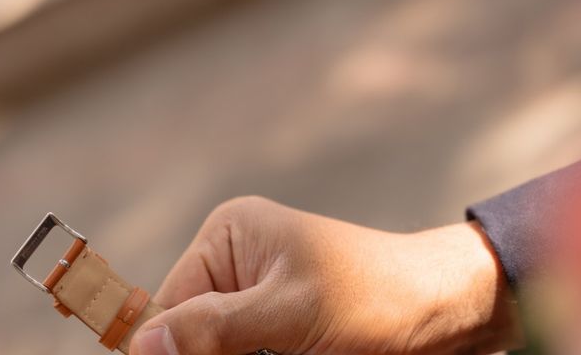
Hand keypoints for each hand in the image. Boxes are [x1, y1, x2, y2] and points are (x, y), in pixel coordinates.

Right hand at [129, 196, 521, 354]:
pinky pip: (246, 349)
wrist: (442, 310)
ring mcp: (259, 295)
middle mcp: (237, 262)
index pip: (169, 307)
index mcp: (230, 237)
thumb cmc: (373, 298)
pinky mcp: (279, 326)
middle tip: (266, 352)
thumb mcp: (289, 312)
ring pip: (219, 347)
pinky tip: (299, 354)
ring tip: (296, 350)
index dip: (167, 353)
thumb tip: (139, 345)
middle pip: (192, 334)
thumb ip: (213, 328)